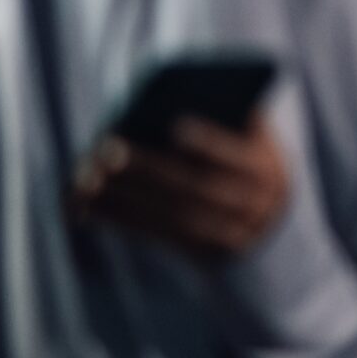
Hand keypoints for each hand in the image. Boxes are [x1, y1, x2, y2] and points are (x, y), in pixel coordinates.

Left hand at [71, 112, 289, 260]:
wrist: (268, 210)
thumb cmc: (242, 151)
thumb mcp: (246, 132)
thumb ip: (220, 115)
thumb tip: (169, 101)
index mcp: (266, 171)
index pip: (237, 158)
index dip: (210, 143)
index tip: (176, 126)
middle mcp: (253, 209)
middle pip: (196, 190)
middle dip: (150, 170)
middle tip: (108, 150)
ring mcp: (229, 237)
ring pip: (172, 218)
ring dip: (126, 199)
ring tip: (88, 178)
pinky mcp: (203, 256)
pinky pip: (158, 237)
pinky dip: (122, 220)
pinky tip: (88, 204)